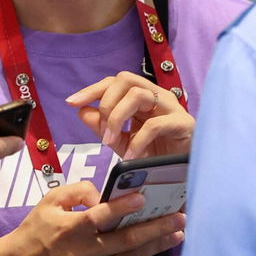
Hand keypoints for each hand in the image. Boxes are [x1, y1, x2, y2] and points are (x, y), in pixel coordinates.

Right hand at [0, 181, 185, 255]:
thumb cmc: (37, 228)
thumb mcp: (50, 201)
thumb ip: (79, 191)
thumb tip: (106, 198)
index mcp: (69, 229)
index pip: (99, 217)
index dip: (121, 208)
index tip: (143, 198)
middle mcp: (81, 252)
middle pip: (124, 241)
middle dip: (155, 229)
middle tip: (180, 218)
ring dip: (155, 245)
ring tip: (177, 234)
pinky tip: (152, 245)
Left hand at [66, 71, 193, 158]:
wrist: (183, 176)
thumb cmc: (156, 156)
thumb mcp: (122, 142)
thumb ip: (103, 127)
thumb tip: (82, 110)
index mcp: (143, 97)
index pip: (115, 81)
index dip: (92, 90)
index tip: (71, 103)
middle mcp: (157, 96)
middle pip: (126, 79)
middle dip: (106, 103)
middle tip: (102, 133)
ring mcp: (172, 107)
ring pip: (138, 94)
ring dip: (117, 118)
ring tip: (111, 143)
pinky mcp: (184, 124)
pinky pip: (155, 124)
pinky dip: (137, 141)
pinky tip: (130, 156)